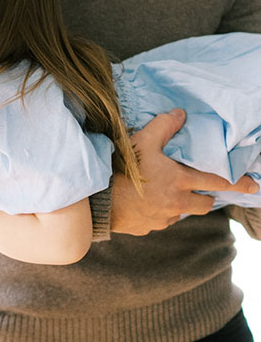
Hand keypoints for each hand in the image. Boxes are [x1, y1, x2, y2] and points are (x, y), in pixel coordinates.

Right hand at [111, 109, 257, 234]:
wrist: (95, 200)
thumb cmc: (119, 168)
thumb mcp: (142, 140)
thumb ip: (164, 126)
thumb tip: (180, 114)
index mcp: (179, 181)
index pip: (216, 181)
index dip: (237, 182)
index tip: (252, 186)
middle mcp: (176, 203)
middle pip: (204, 204)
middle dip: (205, 196)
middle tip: (196, 187)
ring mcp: (162, 218)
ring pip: (182, 213)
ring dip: (180, 204)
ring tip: (163, 191)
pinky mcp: (148, 228)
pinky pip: (162, 220)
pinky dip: (160, 212)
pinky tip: (145, 201)